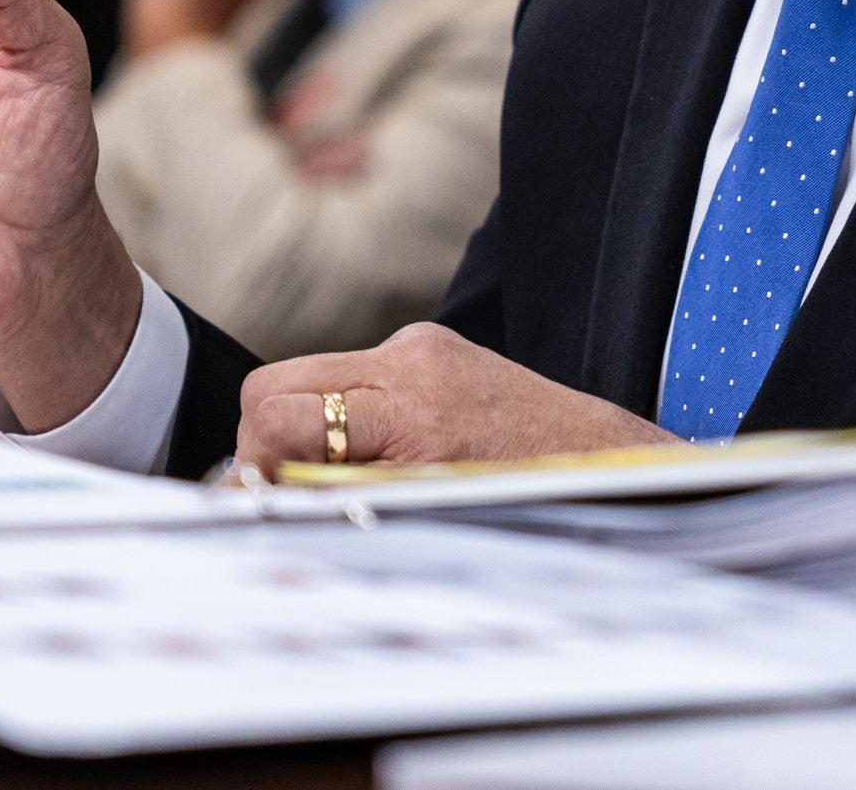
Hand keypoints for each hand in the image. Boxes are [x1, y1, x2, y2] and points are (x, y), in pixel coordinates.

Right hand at [235, 324, 680, 470]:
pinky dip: (342, 416)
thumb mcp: (424, 512)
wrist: (600, 457)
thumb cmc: (521, 496)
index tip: (267, 503)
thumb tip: (258, 501)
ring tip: (338, 476)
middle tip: (289, 493)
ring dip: (302, 430)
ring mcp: (418, 345)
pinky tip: (378, 451)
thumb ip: (340, 499)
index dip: (255, 465)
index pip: (277, 414)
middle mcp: (409, 361)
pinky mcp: (426, 344)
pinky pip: (349, 376)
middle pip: (272, 386)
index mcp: (411, 410)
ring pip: (303, 378)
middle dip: (262, 443)